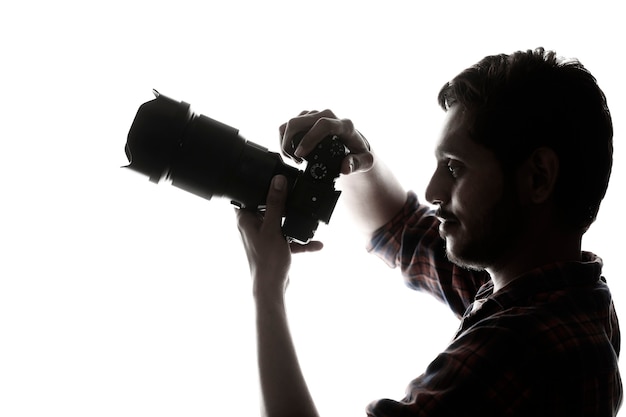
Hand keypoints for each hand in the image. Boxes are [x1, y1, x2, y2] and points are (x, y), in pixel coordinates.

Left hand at [236, 175, 322, 295]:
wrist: (272, 286)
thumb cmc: (266, 260)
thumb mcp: (273, 228)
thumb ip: (276, 204)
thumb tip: (278, 181)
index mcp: (245, 219)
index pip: (248, 195)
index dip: (259, 186)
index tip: (275, 180)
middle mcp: (253, 226)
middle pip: (268, 207)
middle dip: (284, 204)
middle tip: (295, 197)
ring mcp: (264, 236)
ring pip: (281, 222)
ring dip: (295, 222)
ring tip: (307, 219)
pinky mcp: (275, 246)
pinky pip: (289, 237)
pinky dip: (300, 240)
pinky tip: (316, 243)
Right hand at [279, 110, 373, 174]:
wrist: (353, 143)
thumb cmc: (358, 152)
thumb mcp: (364, 162)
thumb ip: (357, 164)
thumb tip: (345, 167)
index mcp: (344, 125)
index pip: (323, 125)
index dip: (309, 138)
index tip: (300, 154)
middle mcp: (329, 115)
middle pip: (301, 120)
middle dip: (290, 141)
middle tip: (294, 160)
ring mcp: (316, 115)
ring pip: (293, 122)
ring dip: (286, 141)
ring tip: (294, 158)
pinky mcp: (307, 118)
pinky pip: (289, 124)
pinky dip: (285, 138)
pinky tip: (291, 151)